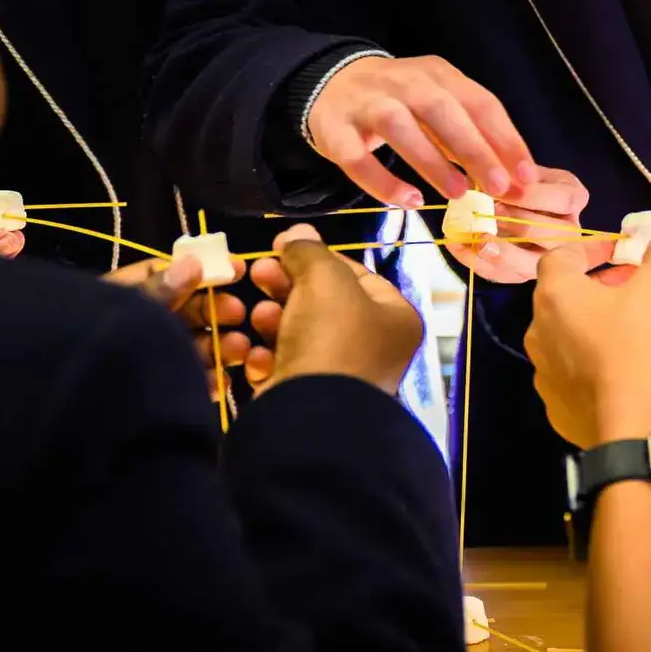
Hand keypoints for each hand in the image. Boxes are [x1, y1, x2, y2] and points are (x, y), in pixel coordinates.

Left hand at [106, 256, 251, 398]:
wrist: (63, 400)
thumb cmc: (96, 338)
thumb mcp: (129, 306)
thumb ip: (161, 288)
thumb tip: (194, 264)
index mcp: (128, 295)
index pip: (171, 276)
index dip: (205, 271)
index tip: (238, 269)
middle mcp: (139, 325)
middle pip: (187, 313)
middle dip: (217, 312)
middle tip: (239, 314)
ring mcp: (147, 359)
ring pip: (190, 347)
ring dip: (219, 346)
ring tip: (239, 350)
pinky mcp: (154, 391)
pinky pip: (185, 381)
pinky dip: (207, 380)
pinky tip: (221, 381)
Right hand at [247, 225, 426, 395]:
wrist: (312, 418)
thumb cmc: (332, 338)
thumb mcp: (324, 280)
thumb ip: (309, 252)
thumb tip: (297, 233)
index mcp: (394, 317)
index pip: (354, 274)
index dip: (316, 257)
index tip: (281, 247)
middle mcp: (374, 348)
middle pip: (323, 303)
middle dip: (287, 286)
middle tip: (257, 272)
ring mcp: (340, 378)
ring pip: (300, 334)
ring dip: (273, 319)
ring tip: (256, 314)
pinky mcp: (308, 401)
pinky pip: (285, 368)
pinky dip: (268, 358)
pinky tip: (256, 354)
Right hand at [308, 54, 561, 210]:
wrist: (328, 84)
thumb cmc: (399, 102)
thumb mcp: (438, 106)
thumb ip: (471, 136)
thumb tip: (513, 179)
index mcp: (437, 74)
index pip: (479, 102)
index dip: (505, 139)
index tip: (526, 176)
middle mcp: (403, 81)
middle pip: (441, 109)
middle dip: (474, 148)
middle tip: (498, 186)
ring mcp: (365, 102)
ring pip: (398, 125)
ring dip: (431, 160)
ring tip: (459, 193)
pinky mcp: (334, 129)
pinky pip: (355, 157)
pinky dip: (382, 181)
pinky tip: (408, 201)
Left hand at [449, 167, 590, 283]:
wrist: (503, 194)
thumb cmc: (516, 176)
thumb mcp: (520, 166)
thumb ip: (514, 170)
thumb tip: (508, 176)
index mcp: (574, 197)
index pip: (564, 200)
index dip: (532, 196)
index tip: (502, 190)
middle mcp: (570, 231)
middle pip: (554, 235)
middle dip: (518, 224)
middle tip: (488, 212)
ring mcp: (548, 257)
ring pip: (534, 264)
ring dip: (502, 251)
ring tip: (477, 238)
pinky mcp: (524, 273)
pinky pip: (505, 276)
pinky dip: (478, 262)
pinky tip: (459, 246)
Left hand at [526, 240, 650, 449]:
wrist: (628, 426)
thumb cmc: (638, 346)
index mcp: (554, 295)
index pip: (560, 255)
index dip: (590, 248)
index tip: (620, 253)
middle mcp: (537, 329)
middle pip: (563, 295)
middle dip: (596, 286)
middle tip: (632, 289)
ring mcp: (542, 369)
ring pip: (566, 334)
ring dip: (592, 324)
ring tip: (629, 329)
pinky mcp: (554, 403)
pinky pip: (571, 370)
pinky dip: (591, 361)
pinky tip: (619, 368)